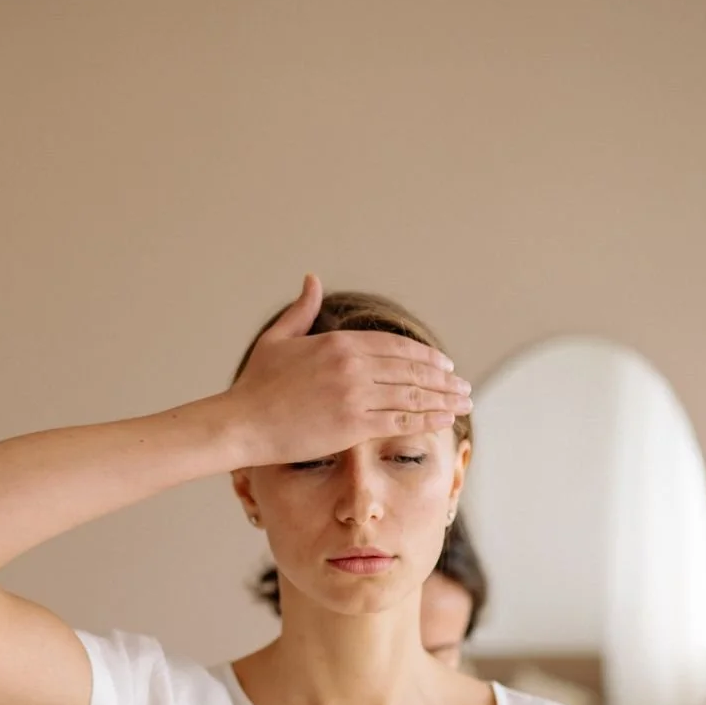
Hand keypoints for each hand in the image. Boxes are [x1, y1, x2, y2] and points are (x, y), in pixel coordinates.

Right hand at [228, 275, 471, 465]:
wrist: (241, 422)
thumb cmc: (255, 385)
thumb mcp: (278, 339)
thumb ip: (301, 310)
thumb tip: (312, 279)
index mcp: (339, 343)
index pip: (395, 346)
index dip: (424, 356)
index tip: (443, 364)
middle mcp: (352, 366)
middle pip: (410, 370)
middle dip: (442, 378)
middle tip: (463, 386)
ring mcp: (354, 396)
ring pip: (412, 396)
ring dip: (443, 399)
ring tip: (464, 403)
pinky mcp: (352, 425)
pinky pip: (400, 421)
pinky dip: (427, 420)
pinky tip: (445, 421)